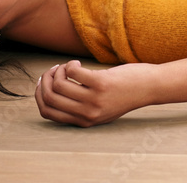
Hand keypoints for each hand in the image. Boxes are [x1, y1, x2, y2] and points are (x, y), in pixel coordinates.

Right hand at [35, 59, 157, 126]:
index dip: (39, 94)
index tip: (43, 81)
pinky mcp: (100, 84)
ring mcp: (94, 100)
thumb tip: (50, 88)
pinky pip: (72, 72)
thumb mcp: (99, 108)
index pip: (47, 112)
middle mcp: (87, 114)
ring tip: (69, 67)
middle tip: (55, 70)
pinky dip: (70, 65)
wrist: (146, 88)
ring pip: (59, 84)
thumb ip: (79, 106)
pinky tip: (77, 64)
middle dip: (46, 79)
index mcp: (83, 121)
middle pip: (50, 97)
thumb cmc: (121, 94)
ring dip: (58, 70)